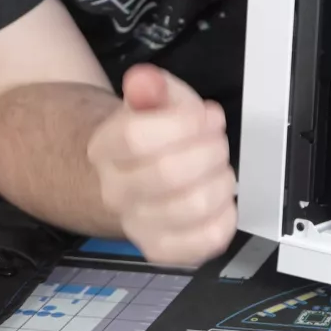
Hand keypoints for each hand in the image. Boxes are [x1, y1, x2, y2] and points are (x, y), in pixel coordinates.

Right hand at [86, 65, 237, 266]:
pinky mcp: (164, 251)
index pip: (137, 137)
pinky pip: (205, 242)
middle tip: (217, 142)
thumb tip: (145, 80)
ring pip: (193, 208)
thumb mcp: (152, 102)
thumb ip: (151, 88)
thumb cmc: (150, 137)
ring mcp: (138, 225)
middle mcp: (116, 192)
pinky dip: (225, 218)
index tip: (208, 116)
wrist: (128, 180)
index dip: (186, 123)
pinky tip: (220, 201)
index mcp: (106, 149)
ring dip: (221, 182)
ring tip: (218, 170)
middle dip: (210, 150)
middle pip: (169, 173)